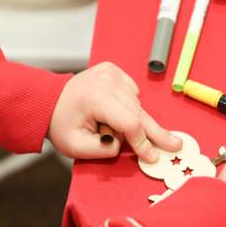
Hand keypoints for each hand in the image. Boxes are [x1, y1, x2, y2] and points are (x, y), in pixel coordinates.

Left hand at [48, 62, 181, 161]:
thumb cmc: (61, 124)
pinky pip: (133, 94)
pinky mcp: (114, 70)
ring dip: (133, 120)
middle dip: (153, 133)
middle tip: (175, 145)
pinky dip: (129, 106)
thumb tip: (124, 146)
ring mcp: (111, 72)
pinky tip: (114, 112)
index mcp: (96, 98)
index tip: (152, 157)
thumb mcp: (75, 146)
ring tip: (112, 127)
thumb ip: (102, 151)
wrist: (49, 100)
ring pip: (137, 104)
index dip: (143, 142)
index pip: (130, 123)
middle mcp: (106, 81)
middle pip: (139, 113)